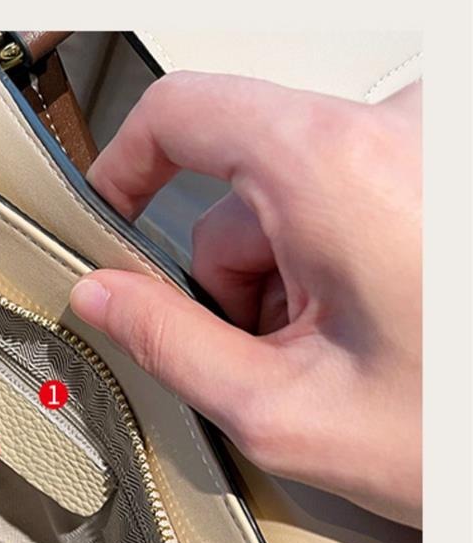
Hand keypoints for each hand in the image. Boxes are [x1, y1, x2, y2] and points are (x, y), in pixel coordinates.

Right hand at [70, 72, 420, 525]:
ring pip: (310, 192)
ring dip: (303, 274)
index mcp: (336, 167)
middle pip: (252, 180)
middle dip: (242, 276)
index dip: (126, 163)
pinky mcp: (452, 171)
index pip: (183, 109)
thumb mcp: (289, 411)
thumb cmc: (464, 433)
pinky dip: (354, 257)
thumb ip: (169, 347)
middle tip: (281, 359)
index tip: (110, 213)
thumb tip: (105, 300)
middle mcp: (399, 130)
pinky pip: (367, 188)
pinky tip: (387, 328)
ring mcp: (437, 145)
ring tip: (353, 354)